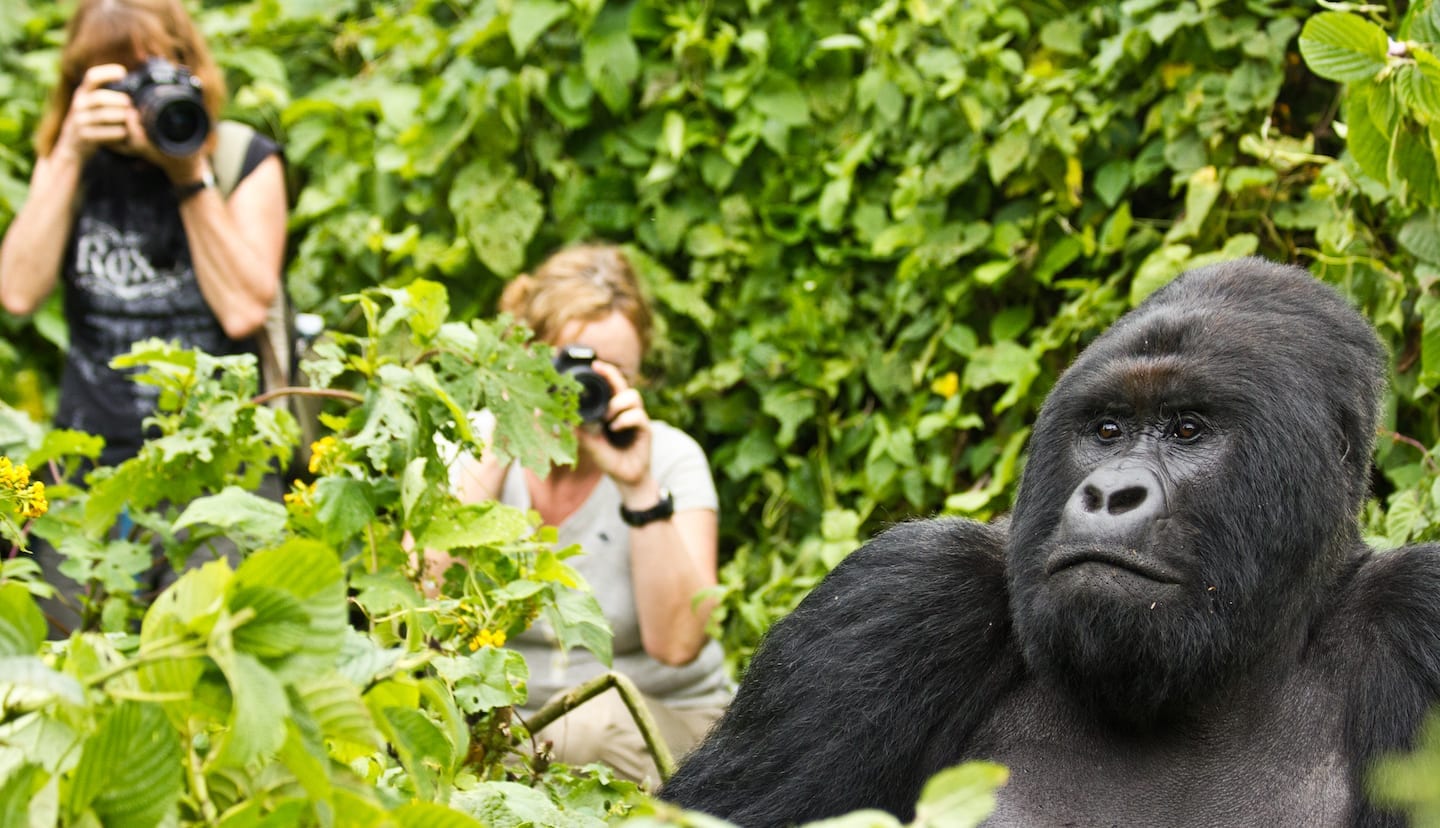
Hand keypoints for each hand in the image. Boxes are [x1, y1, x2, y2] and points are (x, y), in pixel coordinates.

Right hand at [54, 64, 133, 162]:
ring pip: (104, 116)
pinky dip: (119, 132)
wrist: (71, 147)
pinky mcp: (84, 137)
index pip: (92, 77)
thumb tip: (129, 86)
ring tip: (130, 118)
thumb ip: (105, 96)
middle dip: (119, 100)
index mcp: (82, 94)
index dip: (107, 72)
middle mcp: (78, 105)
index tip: (123, 73)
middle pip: (100, 98)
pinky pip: (106, 133)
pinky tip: (125, 133)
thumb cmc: (90, 123)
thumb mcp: (91, 106)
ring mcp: (79, 121)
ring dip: (122, 117)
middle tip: (130, 104)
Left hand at [578, 359, 653, 490]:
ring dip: (618, 403)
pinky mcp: (645, 429)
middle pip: (623, 385)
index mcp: (613, 411)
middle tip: (599, 369)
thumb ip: (576, 430)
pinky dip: (625, 419)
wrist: (626, 478)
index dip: (605, 373)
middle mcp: (626, 411)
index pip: (611, 386)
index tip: (594, 365)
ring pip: (633, 396)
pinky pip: (638, 415)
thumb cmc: (608, 458)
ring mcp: (637, 419)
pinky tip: (614, 428)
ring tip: (607, 417)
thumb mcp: (588, 442)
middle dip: (612, 375)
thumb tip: (556, 419)